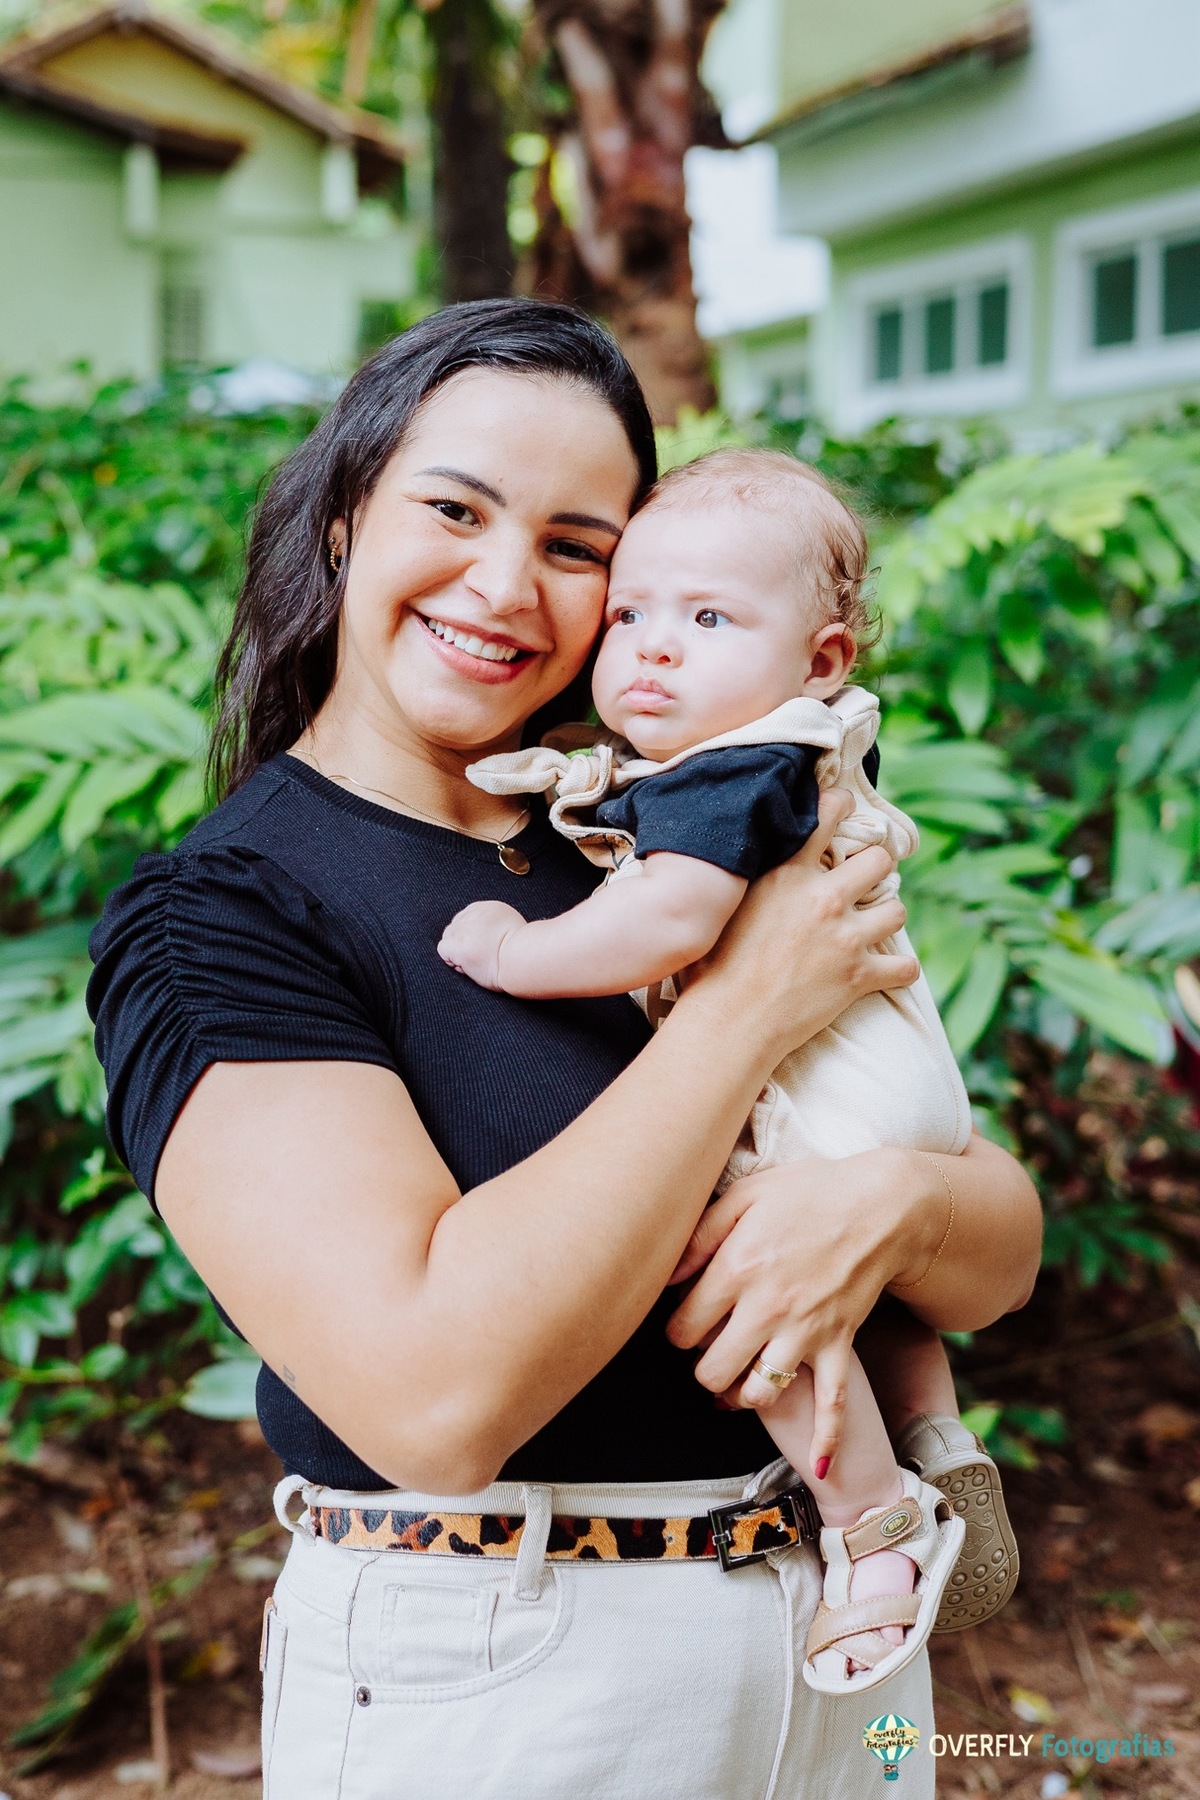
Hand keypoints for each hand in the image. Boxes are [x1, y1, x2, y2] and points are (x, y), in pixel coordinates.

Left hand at [438, 900, 525, 990]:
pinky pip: (443, 951)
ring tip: (478, 962)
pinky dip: (453, 961)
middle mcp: (474, 913)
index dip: (472, 936)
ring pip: (448, 939)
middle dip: (464, 944)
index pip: (467, 919)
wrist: (525, 960)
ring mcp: (464, 929)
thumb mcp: (511, 927)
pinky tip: (470, 966)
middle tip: (483, 957)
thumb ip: (494, 925)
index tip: (486, 948)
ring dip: (458, 953)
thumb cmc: (523, 952)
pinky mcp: (458, 945)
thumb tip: (485, 936)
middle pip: (455, 928)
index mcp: (488, 907)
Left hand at [667, 1151, 920, 1473]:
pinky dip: (826, 1439)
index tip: (686, 1321)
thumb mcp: (745, 1195)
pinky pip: (833, 1404)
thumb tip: (664, 1274)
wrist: (880, 1204)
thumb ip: (700, 1234)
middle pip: (711, 1370)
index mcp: (737, 1268)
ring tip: (734, 1386)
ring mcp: (804, 1332)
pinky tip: (818, 1466)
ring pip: (758, 1393)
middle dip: (702, 1367)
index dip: (677, 1330)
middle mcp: (766, 1308)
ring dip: (741, 1397)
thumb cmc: (810, 1192)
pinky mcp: (838, 1344)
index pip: (682, 1328)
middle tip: (708, 1351)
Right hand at [679, 790, 918, 1067]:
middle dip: (876, 868)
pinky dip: (899, 971)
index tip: (846, 808)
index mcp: (787, 874)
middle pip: (880, 860)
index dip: (842, 807)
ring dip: (886, 917)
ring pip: (897, 910)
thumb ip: (752, 875)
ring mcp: (845, 938)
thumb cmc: (712, 966)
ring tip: (870, 926)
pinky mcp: (859, 977)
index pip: (828, 815)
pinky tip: (886, 971)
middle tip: (863, 881)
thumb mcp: (726, 904)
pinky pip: (905, 968)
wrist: (728, 1021)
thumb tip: (750, 855)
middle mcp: (823, 899)